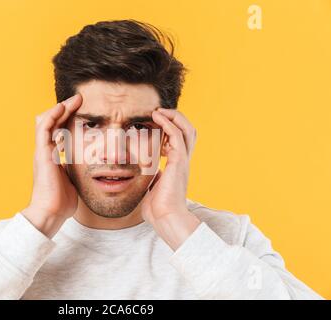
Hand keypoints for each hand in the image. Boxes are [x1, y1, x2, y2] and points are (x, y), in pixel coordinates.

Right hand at [22, 94, 82, 237]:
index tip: (81, 111)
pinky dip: (53, 115)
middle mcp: (45, 151)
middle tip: (80, 100)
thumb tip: (87, 167)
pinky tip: (62, 107)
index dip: (68, 119)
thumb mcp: (72, 180)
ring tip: (75, 99)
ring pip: (46, 121)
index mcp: (52, 157)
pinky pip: (44, 128)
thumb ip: (75, 170)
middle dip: (65, 109)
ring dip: (60, 108)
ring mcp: (42, 151)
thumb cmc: (62, 201)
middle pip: (51, 122)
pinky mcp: (42, 153)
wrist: (51, 212)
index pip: (58, 131)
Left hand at [141, 107, 200, 249]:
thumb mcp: (152, 189)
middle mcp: (183, 161)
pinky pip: (175, 135)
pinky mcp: (178, 161)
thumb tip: (147, 175)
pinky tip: (157, 117)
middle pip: (189, 131)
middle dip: (176, 118)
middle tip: (159, 112)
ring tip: (159, 110)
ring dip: (174, 116)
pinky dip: (168, 122)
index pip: (180, 140)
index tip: (155, 124)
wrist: (165, 219)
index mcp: (177, 166)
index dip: (170, 128)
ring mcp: (182, 160)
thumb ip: (152, 179)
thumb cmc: (158, 209)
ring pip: (187, 129)